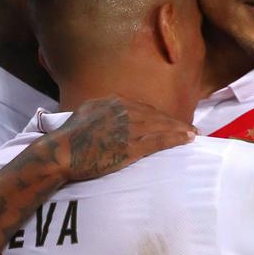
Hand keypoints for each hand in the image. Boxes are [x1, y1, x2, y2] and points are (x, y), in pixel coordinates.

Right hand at [47, 97, 195, 182]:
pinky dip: (175, 139)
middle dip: (174, 122)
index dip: (158, 115)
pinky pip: (158, 141)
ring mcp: (128, 128)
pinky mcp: (130, 147)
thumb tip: (109, 109)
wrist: (60, 153)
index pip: (142, 107)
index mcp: (112, 102)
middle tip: (189, 128)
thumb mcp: (85, 113)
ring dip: (179, 130)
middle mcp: (123, 111)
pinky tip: (187, 139)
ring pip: (161, 126)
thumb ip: (101, 110)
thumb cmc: (68, 138)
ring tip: (193, 134)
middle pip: (155, 115)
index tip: (168, 120)